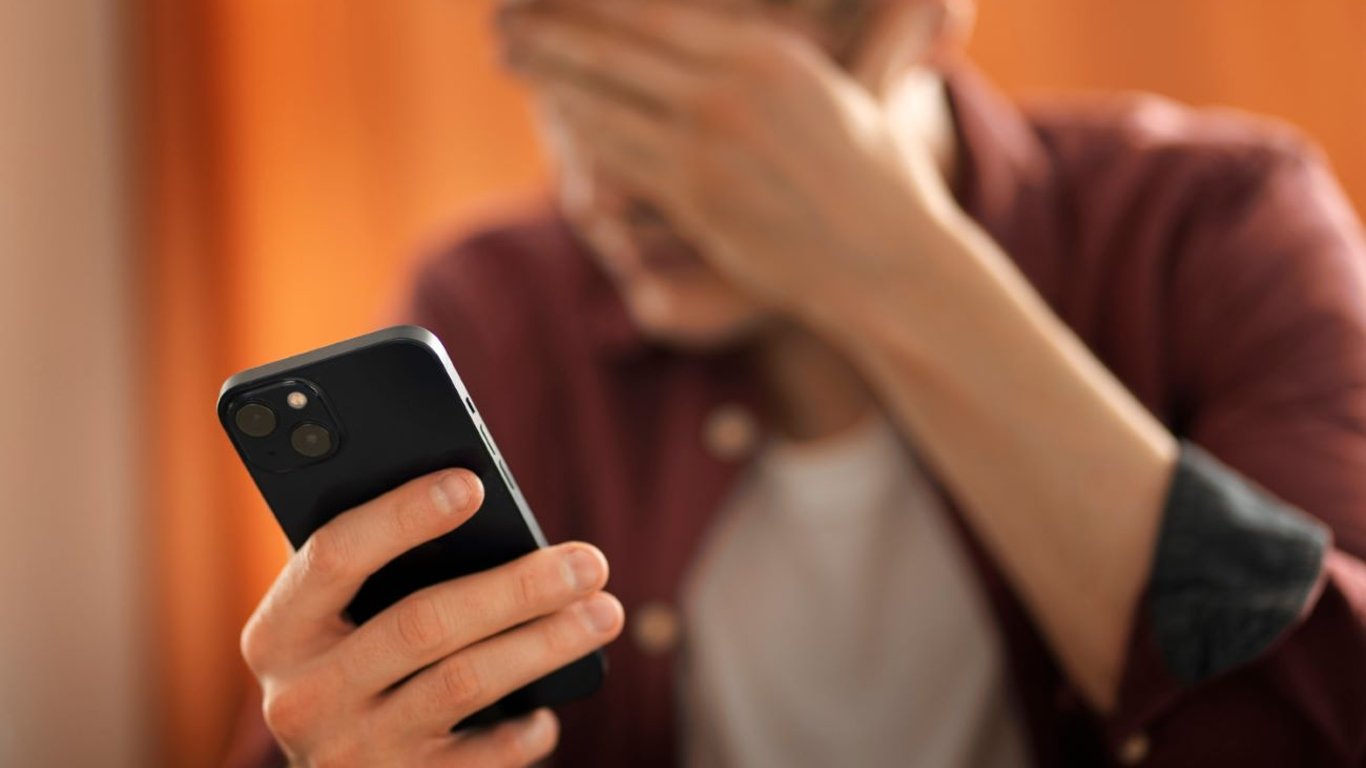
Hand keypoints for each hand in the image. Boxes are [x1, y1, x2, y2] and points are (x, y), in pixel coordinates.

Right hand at [240, 469, 623, 765]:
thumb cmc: (358, 659)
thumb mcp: (345, 617)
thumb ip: (386, 570)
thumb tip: (483, 504)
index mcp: (279, 630)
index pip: (335, 555)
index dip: (402, 516)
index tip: (472, 485)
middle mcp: (302, 695)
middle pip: (421, 623)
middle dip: (516, 587)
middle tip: (589, 562)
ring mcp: (349, 750)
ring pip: (462, 684)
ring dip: (544, 644)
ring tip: (604, 613)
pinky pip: (480, 757)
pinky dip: (524, 729)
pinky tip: (550, 708)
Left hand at [500, 0, 958, 324]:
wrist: (891, 262)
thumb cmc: (878, 177)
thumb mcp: (854, 89)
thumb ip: (824, 40)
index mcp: (765, 53)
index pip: (649, 13)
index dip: (586, 2)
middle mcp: (731, 90)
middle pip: (611, 48)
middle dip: (546, 31)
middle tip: (498, 20)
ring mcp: (709, 148)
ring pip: (603, 102)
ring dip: (547, 77)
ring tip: (509, 56)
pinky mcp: (696, 202)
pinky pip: (620, 159)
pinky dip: (580, 134)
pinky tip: (555, 117)